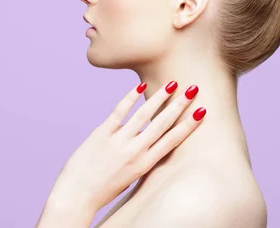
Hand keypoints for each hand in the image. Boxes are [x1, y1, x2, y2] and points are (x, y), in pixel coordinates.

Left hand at [45, 81, 205, 216]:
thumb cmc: (103, 188)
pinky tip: (139, 86)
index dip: (188, 124)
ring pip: (144, 114)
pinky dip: (130, 98)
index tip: (202, 111)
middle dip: (179, 105)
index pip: (172, 140)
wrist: (77, 195)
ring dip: (159, 97)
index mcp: (145, 164)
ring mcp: (119, 141)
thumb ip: (140, 157)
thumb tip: (145, 137)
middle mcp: (135, 151)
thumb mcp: (129, 175)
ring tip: (172, 84)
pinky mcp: (101, 134)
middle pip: (162, 123)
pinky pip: (119, 112)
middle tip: (193, 89)